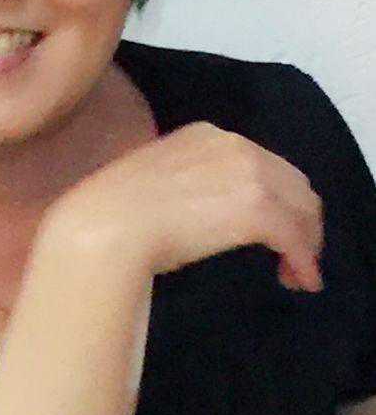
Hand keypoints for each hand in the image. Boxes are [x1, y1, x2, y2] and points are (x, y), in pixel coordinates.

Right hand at [38, 123, 323, 290]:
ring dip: (306, 241)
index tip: (268, 229)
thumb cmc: (114, 210)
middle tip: (291, 256)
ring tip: (297, 273)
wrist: (106, 224)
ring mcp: (249, 174)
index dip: (274, 197)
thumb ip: (187, 184)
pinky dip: (305, 260)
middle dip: (299, 219)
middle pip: (291, 181)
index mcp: (206, 134)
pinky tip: (300, 280)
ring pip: (302, 207)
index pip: (261, 163)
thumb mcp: (156, 180)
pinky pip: (296, 237)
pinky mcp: (257, 209)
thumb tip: (201, 213)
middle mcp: (234, 144)